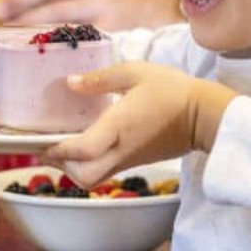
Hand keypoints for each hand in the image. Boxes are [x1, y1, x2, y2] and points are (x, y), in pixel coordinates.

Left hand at [42, 62, 236, 187]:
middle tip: (49, 148)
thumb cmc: (173, 90)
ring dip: (74, 168)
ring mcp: (130, 159)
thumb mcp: (135, 72)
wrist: (206, 115)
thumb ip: (101, 78)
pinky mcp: (138, 161)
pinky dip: (90, 164)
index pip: (82, 150)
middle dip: (62, 167)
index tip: (43, 142)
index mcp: (118, 126)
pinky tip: (86, 145)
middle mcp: (121, 149)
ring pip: (94, 178)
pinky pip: (107, 171)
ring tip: (64, 147)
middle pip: (84, 176)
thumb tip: (70, 83)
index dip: (58, 150)